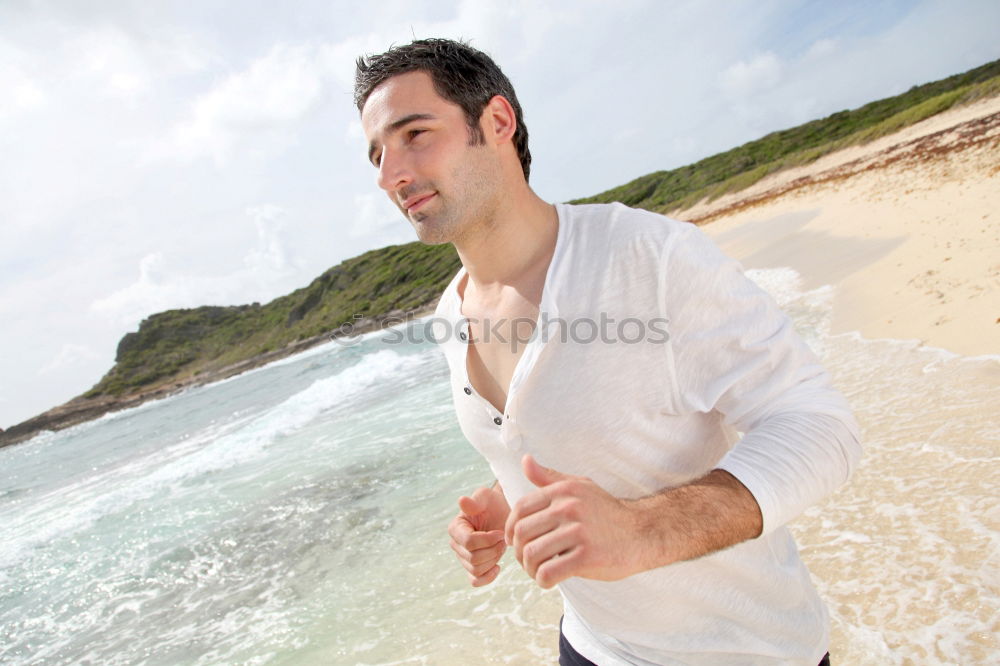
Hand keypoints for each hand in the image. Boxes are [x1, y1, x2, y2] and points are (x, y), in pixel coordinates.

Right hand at [448, 484, 509, 586]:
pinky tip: (498, 567)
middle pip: (473, 558)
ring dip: (493, 559)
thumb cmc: (494, 504)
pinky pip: (475, 581)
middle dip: (493, 550)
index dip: (488, 540)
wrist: (503, 514)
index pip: (469, 542)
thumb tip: (462, 501)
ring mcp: (463, 557)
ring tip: (501, 546)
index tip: (500, 532)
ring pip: (476, 569)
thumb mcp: (487, 497)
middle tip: (503, 539)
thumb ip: (476, 500)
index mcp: (456, 527)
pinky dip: (487, 577)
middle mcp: (456, 544)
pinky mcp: (473, 567)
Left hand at [505, 455, 646, 588]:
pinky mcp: (587, 557)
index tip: (514, 542)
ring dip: (529, 569)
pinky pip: (548, 572)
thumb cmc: (607, 512)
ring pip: (532, 555)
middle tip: (527, 561)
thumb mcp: (580, 487)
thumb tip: (525, 460)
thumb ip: (549, 478)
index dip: (510, 528)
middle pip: (522, 533)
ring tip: (538, 572)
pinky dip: (542, 581)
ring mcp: (578, 533)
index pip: (520, 509)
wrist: (643, 533)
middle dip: (518, 552)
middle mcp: (568, 508)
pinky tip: (549, 581)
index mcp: (563, 491)